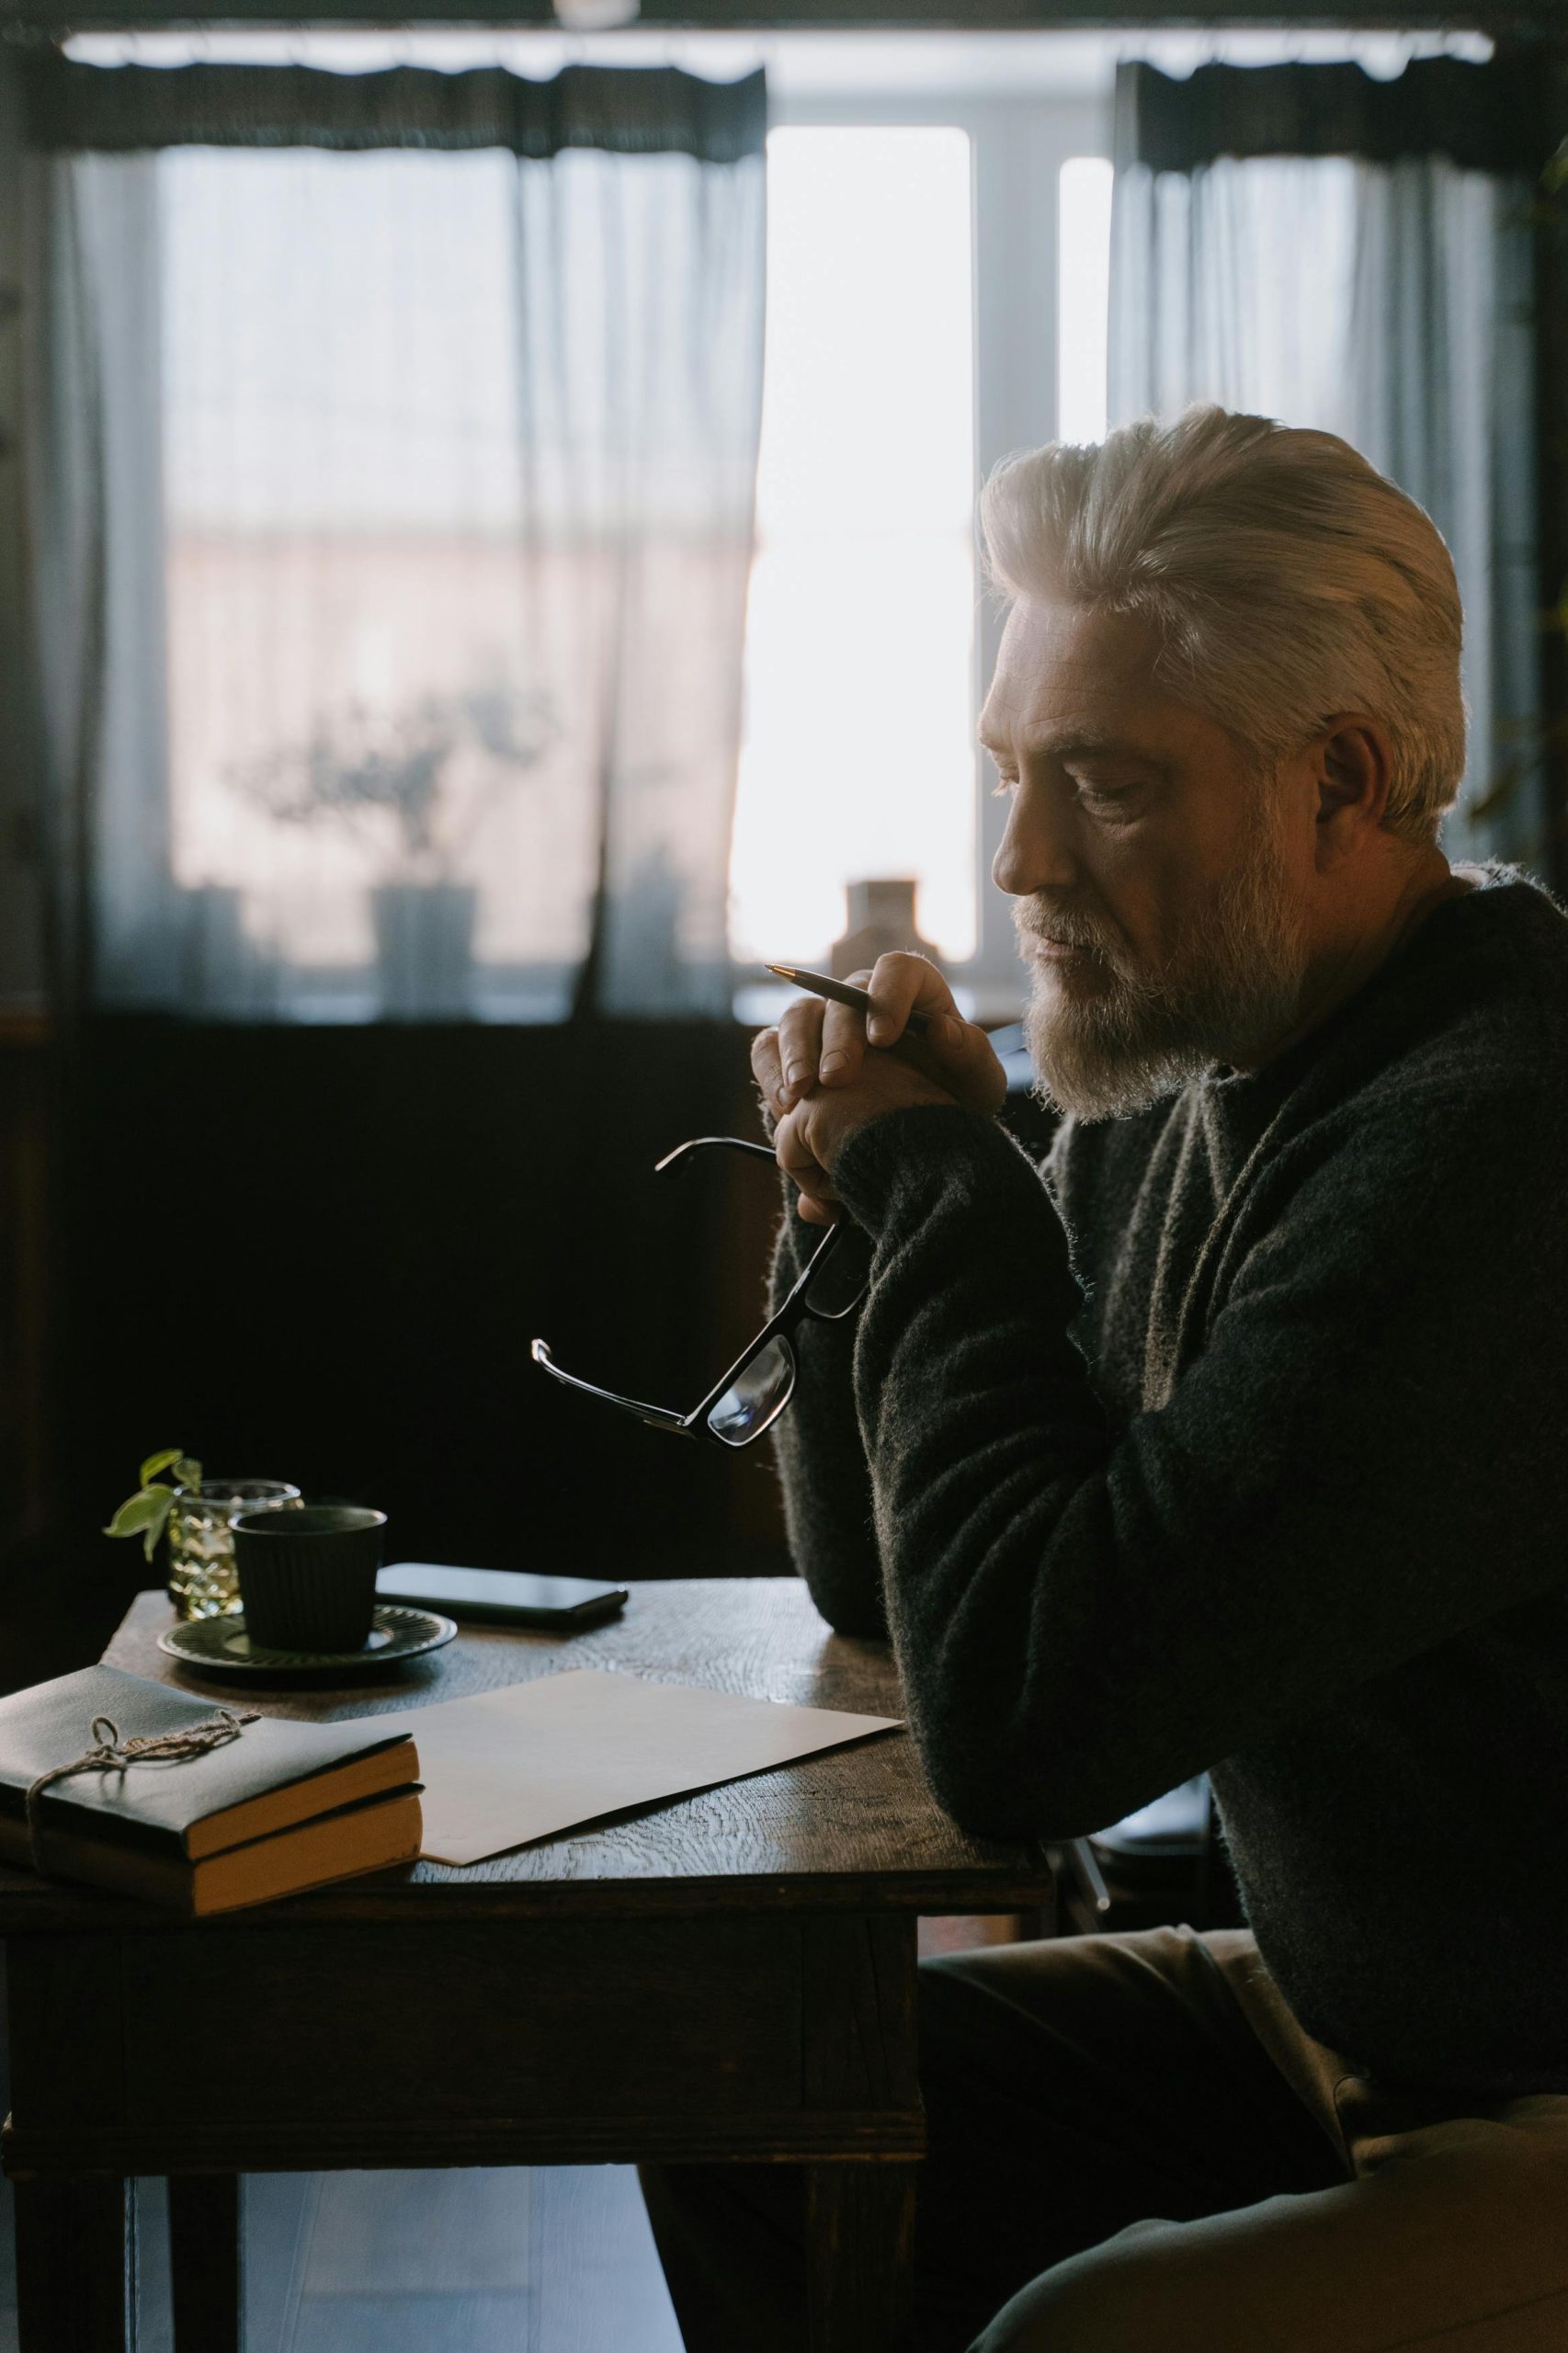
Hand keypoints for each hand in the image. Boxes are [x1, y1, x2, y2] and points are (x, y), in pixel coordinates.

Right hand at [751, 955, 1007, 1225]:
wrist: (917, 1137)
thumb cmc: (955, 1102)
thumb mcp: (980, 1087)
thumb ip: (973, 1056)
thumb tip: (941, 1028)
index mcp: (913, 993)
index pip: (896, 969)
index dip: (887, 995)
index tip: (885, 1038)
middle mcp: (863, 1000)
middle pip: (840, 998)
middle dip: (837, 1037)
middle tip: (838, 1078)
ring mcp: (824, 1023)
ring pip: (798, 1016)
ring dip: (795, 1052)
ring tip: (802, 1094)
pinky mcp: (791, 1052)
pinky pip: (767, 1047)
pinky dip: (770, 1071)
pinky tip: (786, 1105)